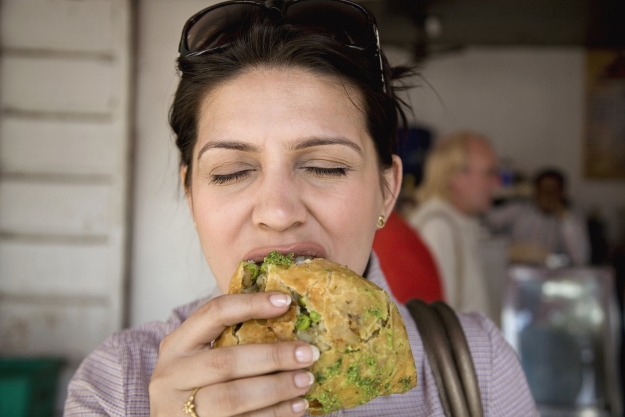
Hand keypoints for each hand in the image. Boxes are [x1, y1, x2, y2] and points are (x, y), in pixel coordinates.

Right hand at [149, 292, 318, 415]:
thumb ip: (231, 342)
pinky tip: (297, 407)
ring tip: (306, 380)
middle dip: (272, 356)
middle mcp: (172, 375)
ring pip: (232, 398)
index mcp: (176, 346)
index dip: (250, 304)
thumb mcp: (200, 359)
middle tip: (308, 353)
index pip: (213, 314)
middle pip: (226, 362)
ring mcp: (180, 409)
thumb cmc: (195, 387)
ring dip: (276, 388)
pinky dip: (274, 414)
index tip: (285, 302)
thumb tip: (287, 317)